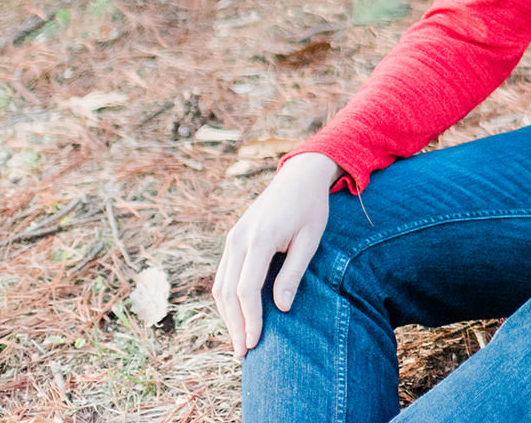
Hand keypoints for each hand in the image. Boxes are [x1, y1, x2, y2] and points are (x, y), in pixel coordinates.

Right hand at [212, 151, 339, 355]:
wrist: (298, 177)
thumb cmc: (311, 207)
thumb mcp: (310, 239)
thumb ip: (294, 272)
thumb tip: (281, 308)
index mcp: (258, 239)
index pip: (246, 289)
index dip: (249, 319)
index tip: (255, 343)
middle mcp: (238, 240)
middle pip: (227, 292)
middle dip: (234, 325)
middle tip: (243, 353)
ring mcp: (231, 239)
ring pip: (220, 286)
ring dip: (228, 316)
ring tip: (240, 341)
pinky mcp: (232, 240)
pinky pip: (224, 275)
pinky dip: (228, 299)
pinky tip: (238, 316)